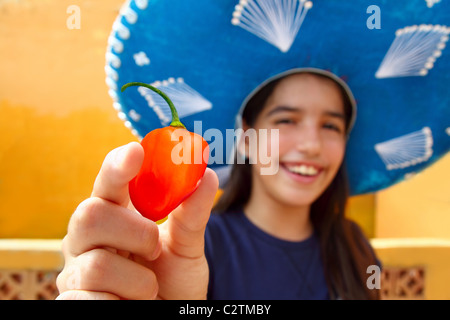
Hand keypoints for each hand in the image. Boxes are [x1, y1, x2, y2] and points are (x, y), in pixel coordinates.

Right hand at [56, 142, 218, 299]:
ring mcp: (75, 271)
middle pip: (90, 215)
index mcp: (113, 216)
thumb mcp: (186, 246)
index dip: (117, 167)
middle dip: (134, 232)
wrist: (171, 314)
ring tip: (148, 289)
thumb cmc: (172, 279)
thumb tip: (206, 174)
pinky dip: (122, 303)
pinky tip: (128, 303)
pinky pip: (90, 300)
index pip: (108, 183)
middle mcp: (87, 238)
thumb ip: (192, 213)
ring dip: (138, 281)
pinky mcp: (72, 302)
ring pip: (97, 265)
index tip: (135, 151)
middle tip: (154, 248)